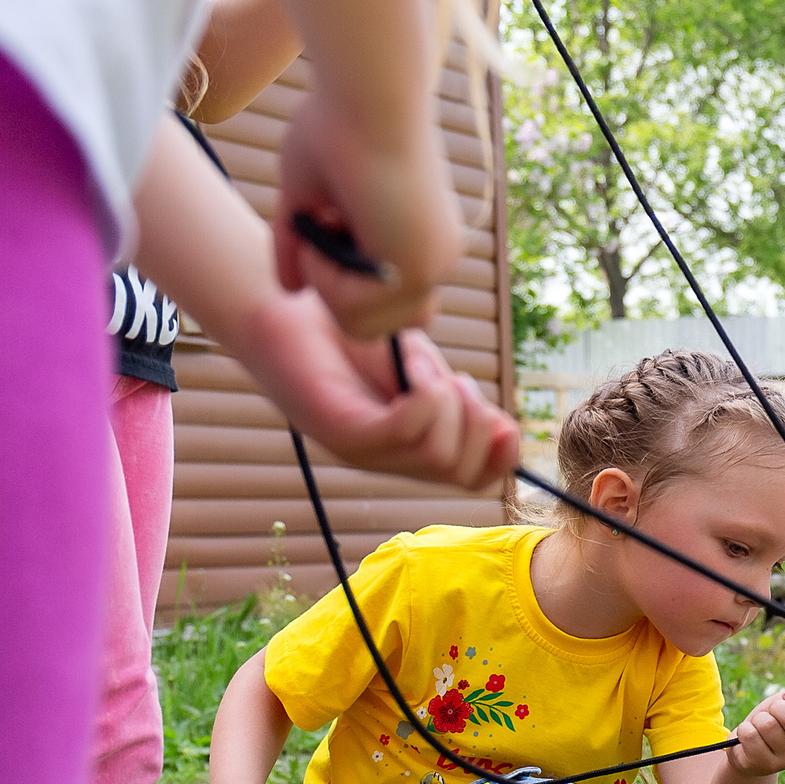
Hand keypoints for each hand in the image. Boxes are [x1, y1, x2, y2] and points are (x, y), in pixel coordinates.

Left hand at [230, 291, 518, 487]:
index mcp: (406, 447)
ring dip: (449, 403)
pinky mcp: (339, 428)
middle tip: (458, 381)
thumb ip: (454, 397)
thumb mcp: (418, 366)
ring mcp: (359, 449)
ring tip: (424, 365)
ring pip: (437, 455)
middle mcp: (382, 458)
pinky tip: (413, 365)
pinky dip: (424, 396)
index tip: (504, 417)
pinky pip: (403, 431)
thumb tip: (504, 428)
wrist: (280, 304)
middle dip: (479, 425)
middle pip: (461, 472)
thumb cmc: (348, 330)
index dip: (502, 455)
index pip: (471, 479)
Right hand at [274, 92, 458, 337]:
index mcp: (419, 240)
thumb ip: (300, 245)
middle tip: (325, 227)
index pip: (383, 305)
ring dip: (325, 281)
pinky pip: (352, 311)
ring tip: (329, 221)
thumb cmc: (338, 124)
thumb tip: (291, 290)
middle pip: (374, 328)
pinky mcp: (420, 268)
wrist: (369, 93)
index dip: (340, 282)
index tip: (325, 225)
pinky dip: (324, 275)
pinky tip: (333, 224)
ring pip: (361, 327)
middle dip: (333, 291)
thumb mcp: (308, 196)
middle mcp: (434, 258)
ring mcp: (432, 266)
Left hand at [730, 684, 784, 774]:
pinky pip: (751, 736)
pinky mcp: (766, 765)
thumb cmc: (772, 720)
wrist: (750, 748)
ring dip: (758, 719)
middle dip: (775, 707)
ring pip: (768, 725)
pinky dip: (745, 729)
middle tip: (771, 712)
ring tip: (759, 726)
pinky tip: (748, 736)